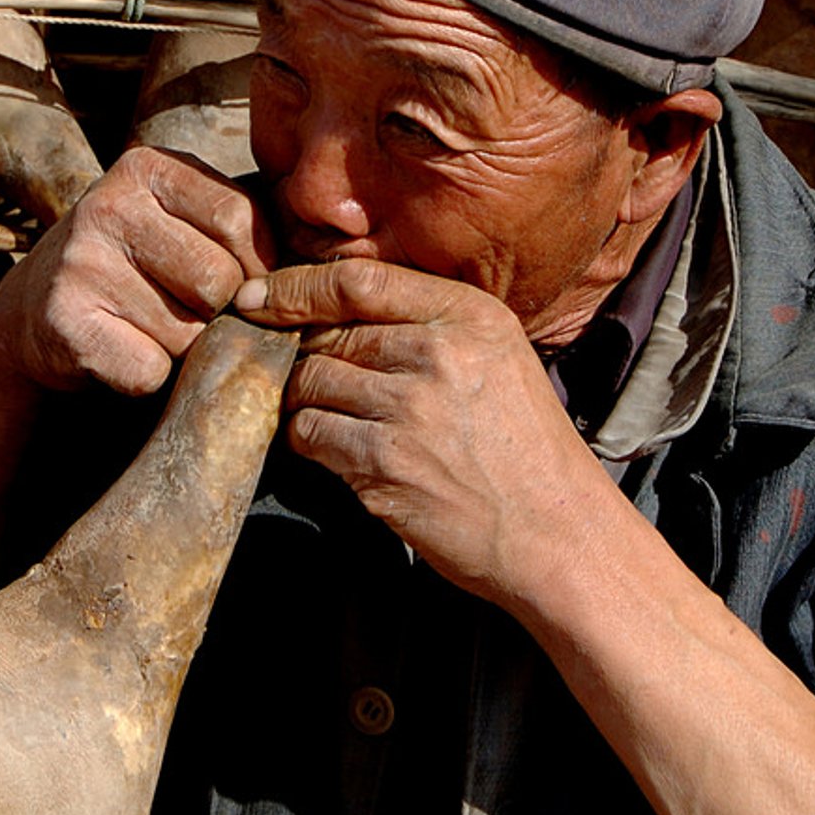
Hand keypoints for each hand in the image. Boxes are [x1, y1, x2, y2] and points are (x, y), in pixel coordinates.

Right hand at [0, 146, 274, 394]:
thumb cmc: (133, 270)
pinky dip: (147, 377)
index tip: (238, 283)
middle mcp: (107, 205)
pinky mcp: (64, 322)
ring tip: (146, 328)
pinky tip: (121, 351)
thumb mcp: (181, 222)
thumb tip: (336, 252)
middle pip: (220, 280)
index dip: (256, 267)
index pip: (243, 220)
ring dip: (181, 348)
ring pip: (188, 333)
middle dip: (217, 313)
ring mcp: (80, 264)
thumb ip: (243, 223)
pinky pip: (149, 370)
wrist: (33, 316)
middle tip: (182, 310)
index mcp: (147, 167)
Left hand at [235, 258, 620, 603]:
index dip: (294, 286)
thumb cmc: (524, 449)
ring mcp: (408, 411)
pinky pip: (310, 434)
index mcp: (469, 317)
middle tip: (316, 380)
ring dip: (307, 401)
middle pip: (326, 335)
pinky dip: (312, 441)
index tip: (258, 296)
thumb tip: (330, 311)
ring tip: (339, 421)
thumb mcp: (498, 360)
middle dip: (305, 355)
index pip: (357, 281)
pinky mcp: (382, 464)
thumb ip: (428, 327)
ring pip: (308, 383)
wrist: (557, 533)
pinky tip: (343, 453)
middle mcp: (437, 354)